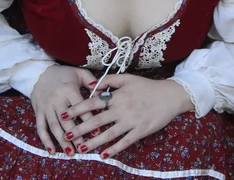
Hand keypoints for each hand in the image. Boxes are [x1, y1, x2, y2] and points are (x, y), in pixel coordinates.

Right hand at [30, 65, 97, 155]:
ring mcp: (46, 107)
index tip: (97, 132)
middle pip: (66, 121)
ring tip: (70, 152)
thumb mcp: (79, 73)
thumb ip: (91, 81)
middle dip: (75, 136)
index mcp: (68, 90)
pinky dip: (45, 140)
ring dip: (62, 141)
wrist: (39, 72)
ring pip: (54, 127)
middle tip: (84, 148)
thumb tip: (100, 93)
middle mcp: (56, 100)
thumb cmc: (64, 74)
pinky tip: (52, 151)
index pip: (80, 107)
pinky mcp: (38, 112)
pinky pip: (41, 128)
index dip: (88, 120)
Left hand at [60, 74, 193, 157]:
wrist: (170, 95)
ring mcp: (131, 121)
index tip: (63, 114)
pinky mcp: (141, 130)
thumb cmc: (148, 86)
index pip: (92, 103)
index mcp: (117, 96)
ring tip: (81, 148)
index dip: (77, 109)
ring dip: (94, 142)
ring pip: (109, 134)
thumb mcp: (128, 78)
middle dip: (80, 129)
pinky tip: (104, 155)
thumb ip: (109, 81)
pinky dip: (114, 149)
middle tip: (66, 135)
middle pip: (97, 121)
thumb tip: (93, 85)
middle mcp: (122, 109)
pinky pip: (125, 141)